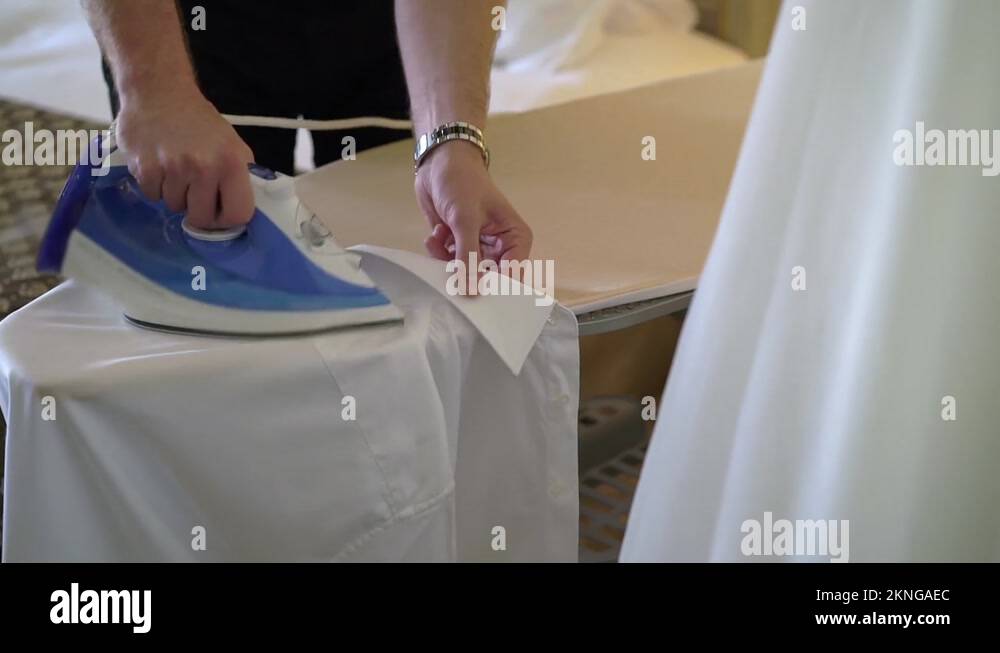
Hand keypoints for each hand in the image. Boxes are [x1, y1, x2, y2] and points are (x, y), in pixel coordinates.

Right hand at [115, 88, 255, 228]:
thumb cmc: (199, 121)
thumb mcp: (232, 144)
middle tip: (194, 191)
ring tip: (175, 169)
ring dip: (175, 195)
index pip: (237, 215)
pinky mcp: (146, 169)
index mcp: (232, 163)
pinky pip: (153, 196)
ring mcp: (174, 169)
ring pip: (175, 207)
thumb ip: (240, 177)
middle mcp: (204, 167)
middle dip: (198, 210)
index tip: (219, 213)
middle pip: (202, 218)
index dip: (228, 220)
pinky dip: (155, 186)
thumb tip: (244, 210)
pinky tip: (159, 164)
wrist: (159, 91)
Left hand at [415, 142, 532, 280]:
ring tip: (440, 238)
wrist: (439, 162)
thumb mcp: (466, 221)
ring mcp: (477, 249)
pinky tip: (436, 233)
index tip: (474, 295)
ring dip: (446, 260)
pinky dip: (438, 251)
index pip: (512, 277)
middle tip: (449, 265)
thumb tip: (471, 293)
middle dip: (465, 274)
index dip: (495, 290)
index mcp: (515, 240)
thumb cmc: (462, 184)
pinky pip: (448, 263)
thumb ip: (468, 258)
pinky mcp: (457, 246)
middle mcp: (499, 249)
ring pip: (464, 273)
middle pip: (486, 280)